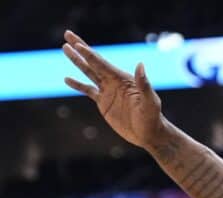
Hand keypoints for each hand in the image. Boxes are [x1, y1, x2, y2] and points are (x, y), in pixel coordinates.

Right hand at [62, 30, 166, 148]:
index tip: (77, 44)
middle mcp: (114, 82)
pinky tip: (67, 79)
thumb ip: (144, 84)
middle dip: (80, 48)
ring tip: (65, 48)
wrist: (149, 134)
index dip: (89, 54)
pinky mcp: (103, 103)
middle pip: (93, 62)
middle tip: (67, 34)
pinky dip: (77, 85)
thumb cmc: (152, 117)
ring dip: (77, 61)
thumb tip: (140, 65)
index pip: (103, 64)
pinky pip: (88, 90)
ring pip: (89, 73)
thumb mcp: (149, 102)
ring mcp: (108, 91)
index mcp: (124, 79)